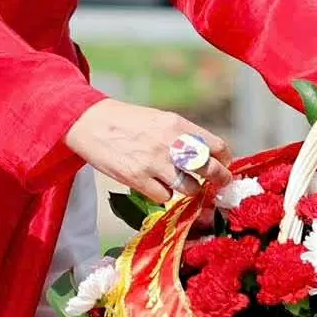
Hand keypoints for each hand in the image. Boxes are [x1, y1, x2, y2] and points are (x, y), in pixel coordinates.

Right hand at [66, 101, 232, 205]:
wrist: (91, 123)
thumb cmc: (128, 122)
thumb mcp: (160, 120)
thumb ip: (184, 136)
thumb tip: (208, 156)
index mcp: (177, 125)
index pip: (216, 146)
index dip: (224, 159)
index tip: (223, 165)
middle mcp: (169, 143)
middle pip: (210, 169)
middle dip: (220, 179)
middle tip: (219, 183)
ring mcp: (153, 163)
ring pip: (189, 188)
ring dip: (189, 189)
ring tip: (181, 183)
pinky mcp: (137, 179)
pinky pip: (164, 197)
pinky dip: (163, 194)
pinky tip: (155, 184)